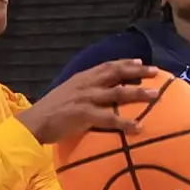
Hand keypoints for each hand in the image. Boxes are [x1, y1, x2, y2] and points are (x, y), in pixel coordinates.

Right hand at [18, 60, 159, 143]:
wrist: (33, 123)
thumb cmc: (49, 112)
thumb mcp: (66, 93)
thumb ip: (81, 90)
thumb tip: (96, 93)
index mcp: (81, 79)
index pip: (107, 66)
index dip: (125, 63)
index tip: (140, 63)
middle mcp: (86, 85)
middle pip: (116, 74)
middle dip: (138, 72)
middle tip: (156, 72)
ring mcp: (86, 99)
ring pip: (118, 93)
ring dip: (138, 93)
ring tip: (155, 95)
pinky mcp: (84, 115)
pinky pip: (110, 119)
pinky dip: (125, 123)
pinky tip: (138, 127)